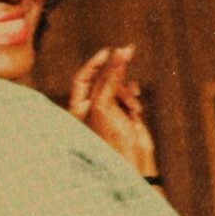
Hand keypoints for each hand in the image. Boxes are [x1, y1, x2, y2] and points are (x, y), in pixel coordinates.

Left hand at [67, 45, 159, 176]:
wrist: (133, 163)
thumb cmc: (111, 139)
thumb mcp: (105, 104)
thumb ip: (110, 77)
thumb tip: (120, 52)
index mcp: (77, 109)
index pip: (82, 79)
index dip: (94, 64)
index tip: (108, 52)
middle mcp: (91, 109)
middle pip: (103, 79)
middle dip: (115, 71)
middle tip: (128, 52)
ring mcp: (109, 111)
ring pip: (118, 86)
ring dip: (127, 90)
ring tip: (134, 104)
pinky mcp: (126, 114)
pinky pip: (129, 95)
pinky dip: (133, 95)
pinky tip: (137, 104)